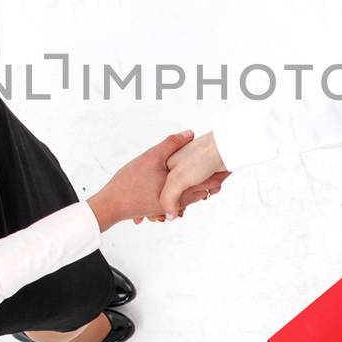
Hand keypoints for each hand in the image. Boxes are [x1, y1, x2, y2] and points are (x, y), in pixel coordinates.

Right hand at [87, 130, 229, 230]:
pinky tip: (181, 187)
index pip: (207, 183)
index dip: (219, 174)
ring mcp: (168, 207)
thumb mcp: (151, 157)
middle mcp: (177, 202)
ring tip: (207, 180)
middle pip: (202, 193)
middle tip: (223, 172)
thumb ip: (171, 144)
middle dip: (212, 183)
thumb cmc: (130, 182)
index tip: (229, 167)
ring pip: (190, 199)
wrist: (112, 204)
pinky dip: (183, 195)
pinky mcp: (159, 208)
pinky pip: (178, 202)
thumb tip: (190, 133)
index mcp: (179, 190)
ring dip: (198, 190)